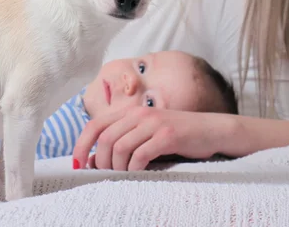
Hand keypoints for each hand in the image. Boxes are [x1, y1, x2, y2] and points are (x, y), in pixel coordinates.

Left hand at [73, 107, 231, 170]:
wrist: (211, 130)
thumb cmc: (176, 136)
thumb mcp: (146, 133)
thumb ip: (123, 141)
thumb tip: (93, 160)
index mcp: (130, 112)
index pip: (95, 124)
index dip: (81, 144)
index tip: (77, 163)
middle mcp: (139, 114)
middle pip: (105, 138)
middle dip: (100, 161)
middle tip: (105, 175)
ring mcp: (153, 123)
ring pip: (120, 147)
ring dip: (117, 167)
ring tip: (122, 176)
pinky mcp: (167, 136)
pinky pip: (140, 155)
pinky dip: (134, 168)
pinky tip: (138, 174)